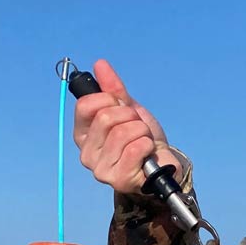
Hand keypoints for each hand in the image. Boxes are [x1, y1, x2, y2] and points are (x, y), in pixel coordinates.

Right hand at [72, 59, 182, 194]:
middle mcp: (86, 153)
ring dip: (141, 131)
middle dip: (131, 116)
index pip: (86, 105)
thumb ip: (113, 88)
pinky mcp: (118, 180)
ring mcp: (101, 169)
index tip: (122, 108)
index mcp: (82, 134)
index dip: (110, 100)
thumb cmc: (142, 137)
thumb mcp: (129, 109)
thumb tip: (100, 64)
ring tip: (144, 140)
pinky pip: (136, 148)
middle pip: (106, 117)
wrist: (163, 161)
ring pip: (122, 132)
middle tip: (138, 127)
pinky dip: (148, 144)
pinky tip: (148, 152)